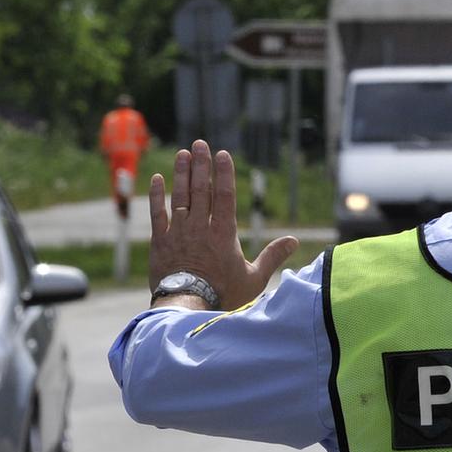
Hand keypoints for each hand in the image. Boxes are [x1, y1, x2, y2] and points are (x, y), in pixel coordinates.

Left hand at [147, 139, 298, 309]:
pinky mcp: (160, 242)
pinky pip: (158, 213)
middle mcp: (200, 227)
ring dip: (182, 174)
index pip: (225, 196)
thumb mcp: (254, 278)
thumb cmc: (223, 295)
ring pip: (180, 196)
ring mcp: (178, 233)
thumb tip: (294, 240)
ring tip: (182, 154)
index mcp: (224, 234)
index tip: (222, 154)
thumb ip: (273, 257)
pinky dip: (157, 195)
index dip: (224, 173)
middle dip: (201, 164)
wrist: (188, 308)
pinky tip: (158, 179)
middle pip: (201, 190)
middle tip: (199, 143)